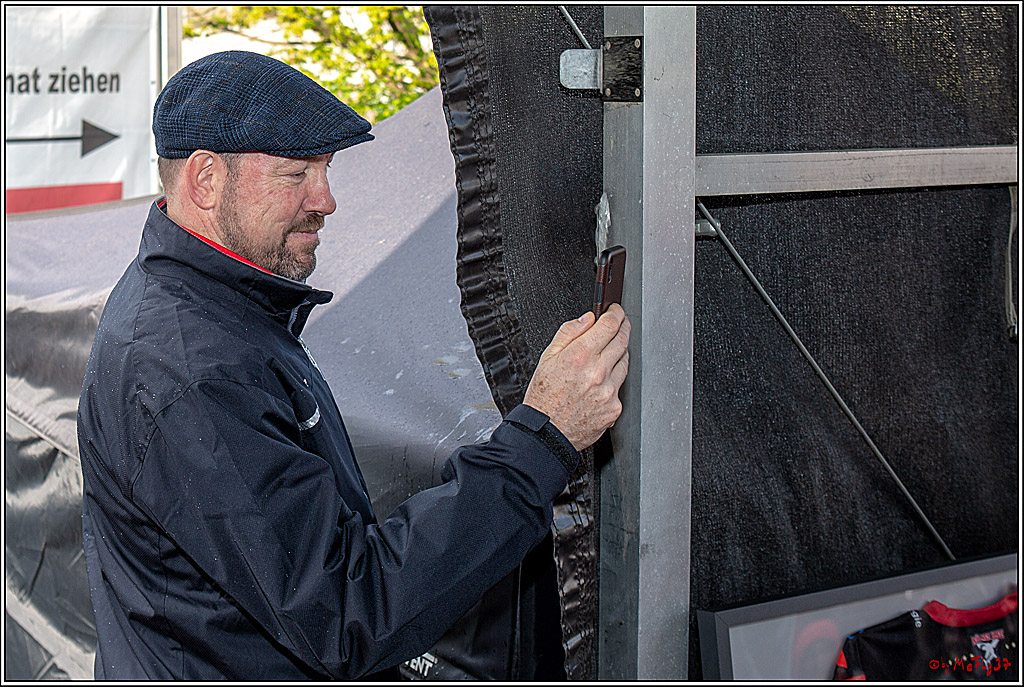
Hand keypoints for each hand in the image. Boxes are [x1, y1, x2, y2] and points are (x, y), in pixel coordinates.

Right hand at [523, 304, 630, 450]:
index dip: (616, 314)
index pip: (609, 325)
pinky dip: (614, 380)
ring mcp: (608, 391)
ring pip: (625, 363)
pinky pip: (621, 386)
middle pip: (622, 341)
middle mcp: (597, 373)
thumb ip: (569, 333)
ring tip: (608, 353)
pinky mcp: (614, 407)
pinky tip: (601, 382)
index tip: (616, 311)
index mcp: (579, 356)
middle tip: (620, 323)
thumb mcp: (547, 358)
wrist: (546, 433)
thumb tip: (587, 319)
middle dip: (623, 328)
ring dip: (620, 353)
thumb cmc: (543, 398)